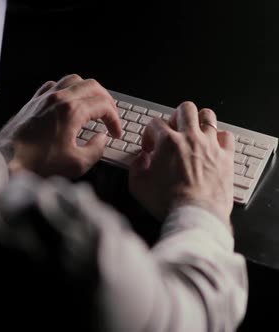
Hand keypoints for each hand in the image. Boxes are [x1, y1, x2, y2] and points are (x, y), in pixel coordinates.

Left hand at [0, 75, 122, 178]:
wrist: (5, 162)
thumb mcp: (76, 163)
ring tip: (92, 105)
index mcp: (71, 111)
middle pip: (92, 86)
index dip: (114, 119)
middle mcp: (58, 98)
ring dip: (87, 91)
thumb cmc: (36, 164)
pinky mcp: (32, 102)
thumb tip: (101, 140)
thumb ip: (96, 149)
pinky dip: (66, 90)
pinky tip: (67, 102)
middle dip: (106, 100)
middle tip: (109, 116)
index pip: (103, 105)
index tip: (115, 132)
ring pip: (73, 80)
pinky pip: (53, 85)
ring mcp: (43, 98)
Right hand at [129, 102, 234, 224]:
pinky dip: (219, 137)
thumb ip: (135, 167)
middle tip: (173, 130)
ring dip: (199, 121)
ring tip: (194, 131)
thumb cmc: (167, 202)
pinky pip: (227, 135)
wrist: (194, 214)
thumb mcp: (137, 186)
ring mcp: (210, 145)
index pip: (155, 123)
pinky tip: (213, 145)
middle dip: (176, 117)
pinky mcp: (226, 157)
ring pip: (208, 116)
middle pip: (185, 109)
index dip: (148, 134)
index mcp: (167, 142)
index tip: (150, 147)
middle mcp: (190, 138)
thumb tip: (140, 159)